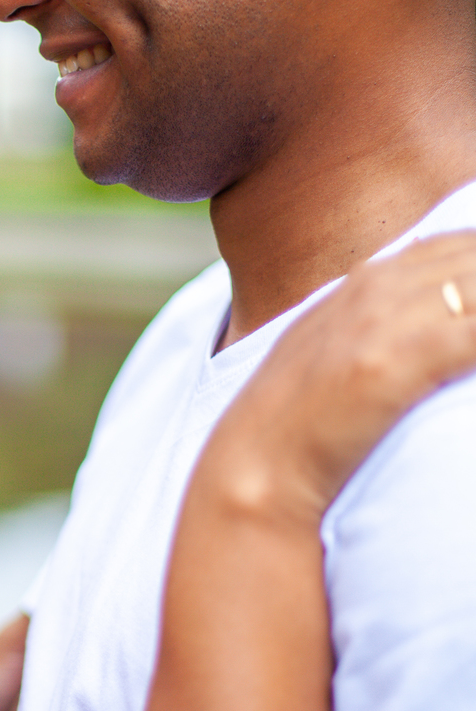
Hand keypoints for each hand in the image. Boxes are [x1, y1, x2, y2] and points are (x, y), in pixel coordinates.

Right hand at [207, 232, 475, 521]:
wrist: (256, 466)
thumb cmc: (301, 423)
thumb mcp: (337, 350)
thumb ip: (385, 321)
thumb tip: (444, 328)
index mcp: (366, 280)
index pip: (457, 243)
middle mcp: (377, 287)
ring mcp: (383, 321)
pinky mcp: (392, 362)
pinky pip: (474, 333)